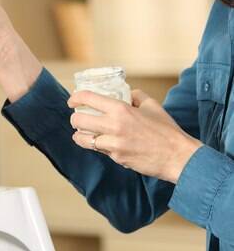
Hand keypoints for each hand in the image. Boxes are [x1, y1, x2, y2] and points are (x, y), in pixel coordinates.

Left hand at [68, 89, 201, 182]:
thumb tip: (126, 92)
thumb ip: (135, 96)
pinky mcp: (116, 158)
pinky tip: (102, 143)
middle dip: (74, 119)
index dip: (75, 98)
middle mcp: (114, 126)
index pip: (88, 98)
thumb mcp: (152, 105)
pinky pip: (99, 150)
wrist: (178, 156)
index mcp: (121, 109)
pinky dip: (98, 146)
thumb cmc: (167, 131)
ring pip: (82, 139)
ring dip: (80, 135)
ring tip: (83, 133)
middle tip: (78, 118)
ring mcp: (113, 144)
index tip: (72, 100)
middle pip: (78, 120)